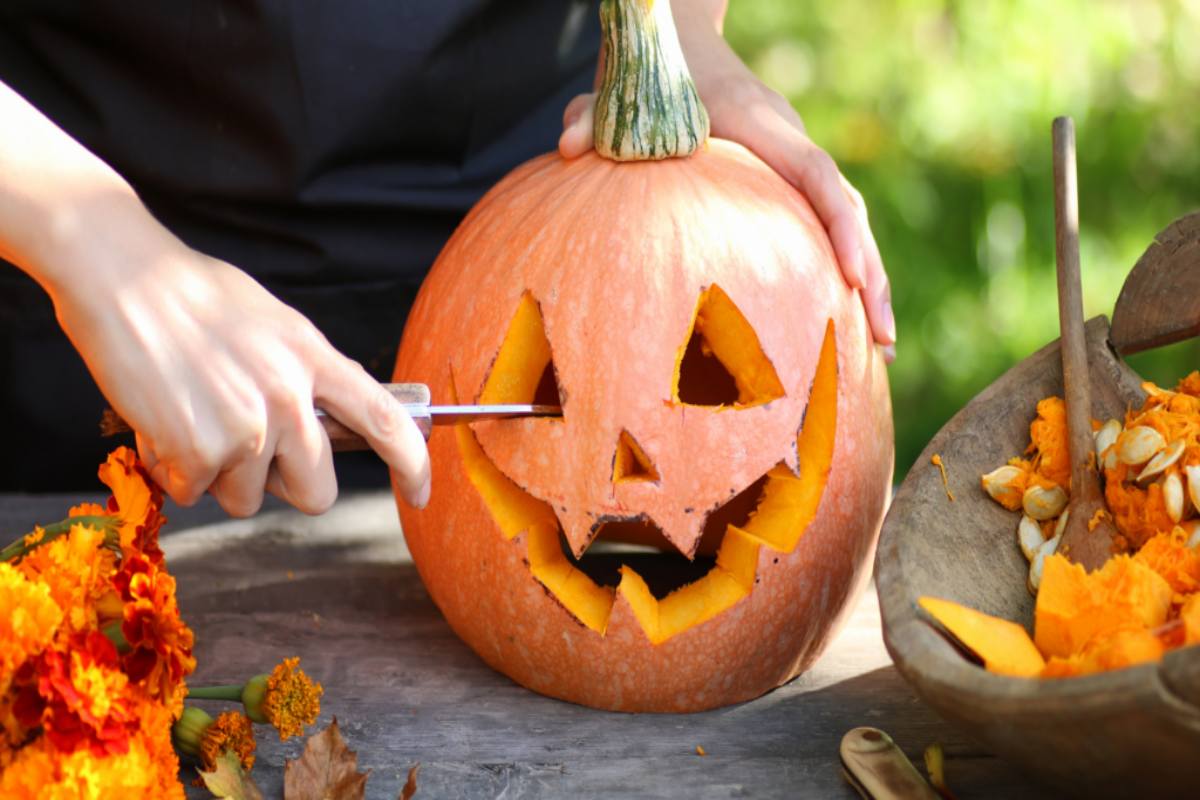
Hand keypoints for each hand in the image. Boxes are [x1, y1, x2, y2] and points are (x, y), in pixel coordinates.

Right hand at [49, 204, 430, 515]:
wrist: (122, 276)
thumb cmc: (192, 295)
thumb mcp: (274, 325)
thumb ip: (305, 374)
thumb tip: (327, 418)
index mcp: (314, 360)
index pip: (386, 421)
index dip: (412, 465)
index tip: (420, 494)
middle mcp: (290, 398)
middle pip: (316, 491)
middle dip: (284, 486)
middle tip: (247, 450)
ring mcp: (247, 428)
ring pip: (247, 499)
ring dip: (218, 475)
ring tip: (193, 417)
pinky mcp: (198, 451)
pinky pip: (194, 492)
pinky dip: (174, 470)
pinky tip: (161, 423)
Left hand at [559, 11, 895, 360]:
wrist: (677, 43)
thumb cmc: (649, 76)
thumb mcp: (617, 93)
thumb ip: (594, 118)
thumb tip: (566, 146)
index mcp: (759, 123)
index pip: (816, 174)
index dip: (841, 225)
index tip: (855, 276)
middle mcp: (788, 141)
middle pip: (848, 208)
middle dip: (871, 273)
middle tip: (884, 339)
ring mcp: (792, 159)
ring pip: (846, 220)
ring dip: (868, 281)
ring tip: (881, 349)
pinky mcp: (785, 181)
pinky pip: (824, 224)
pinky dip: (839, 268)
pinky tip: (842, 323)